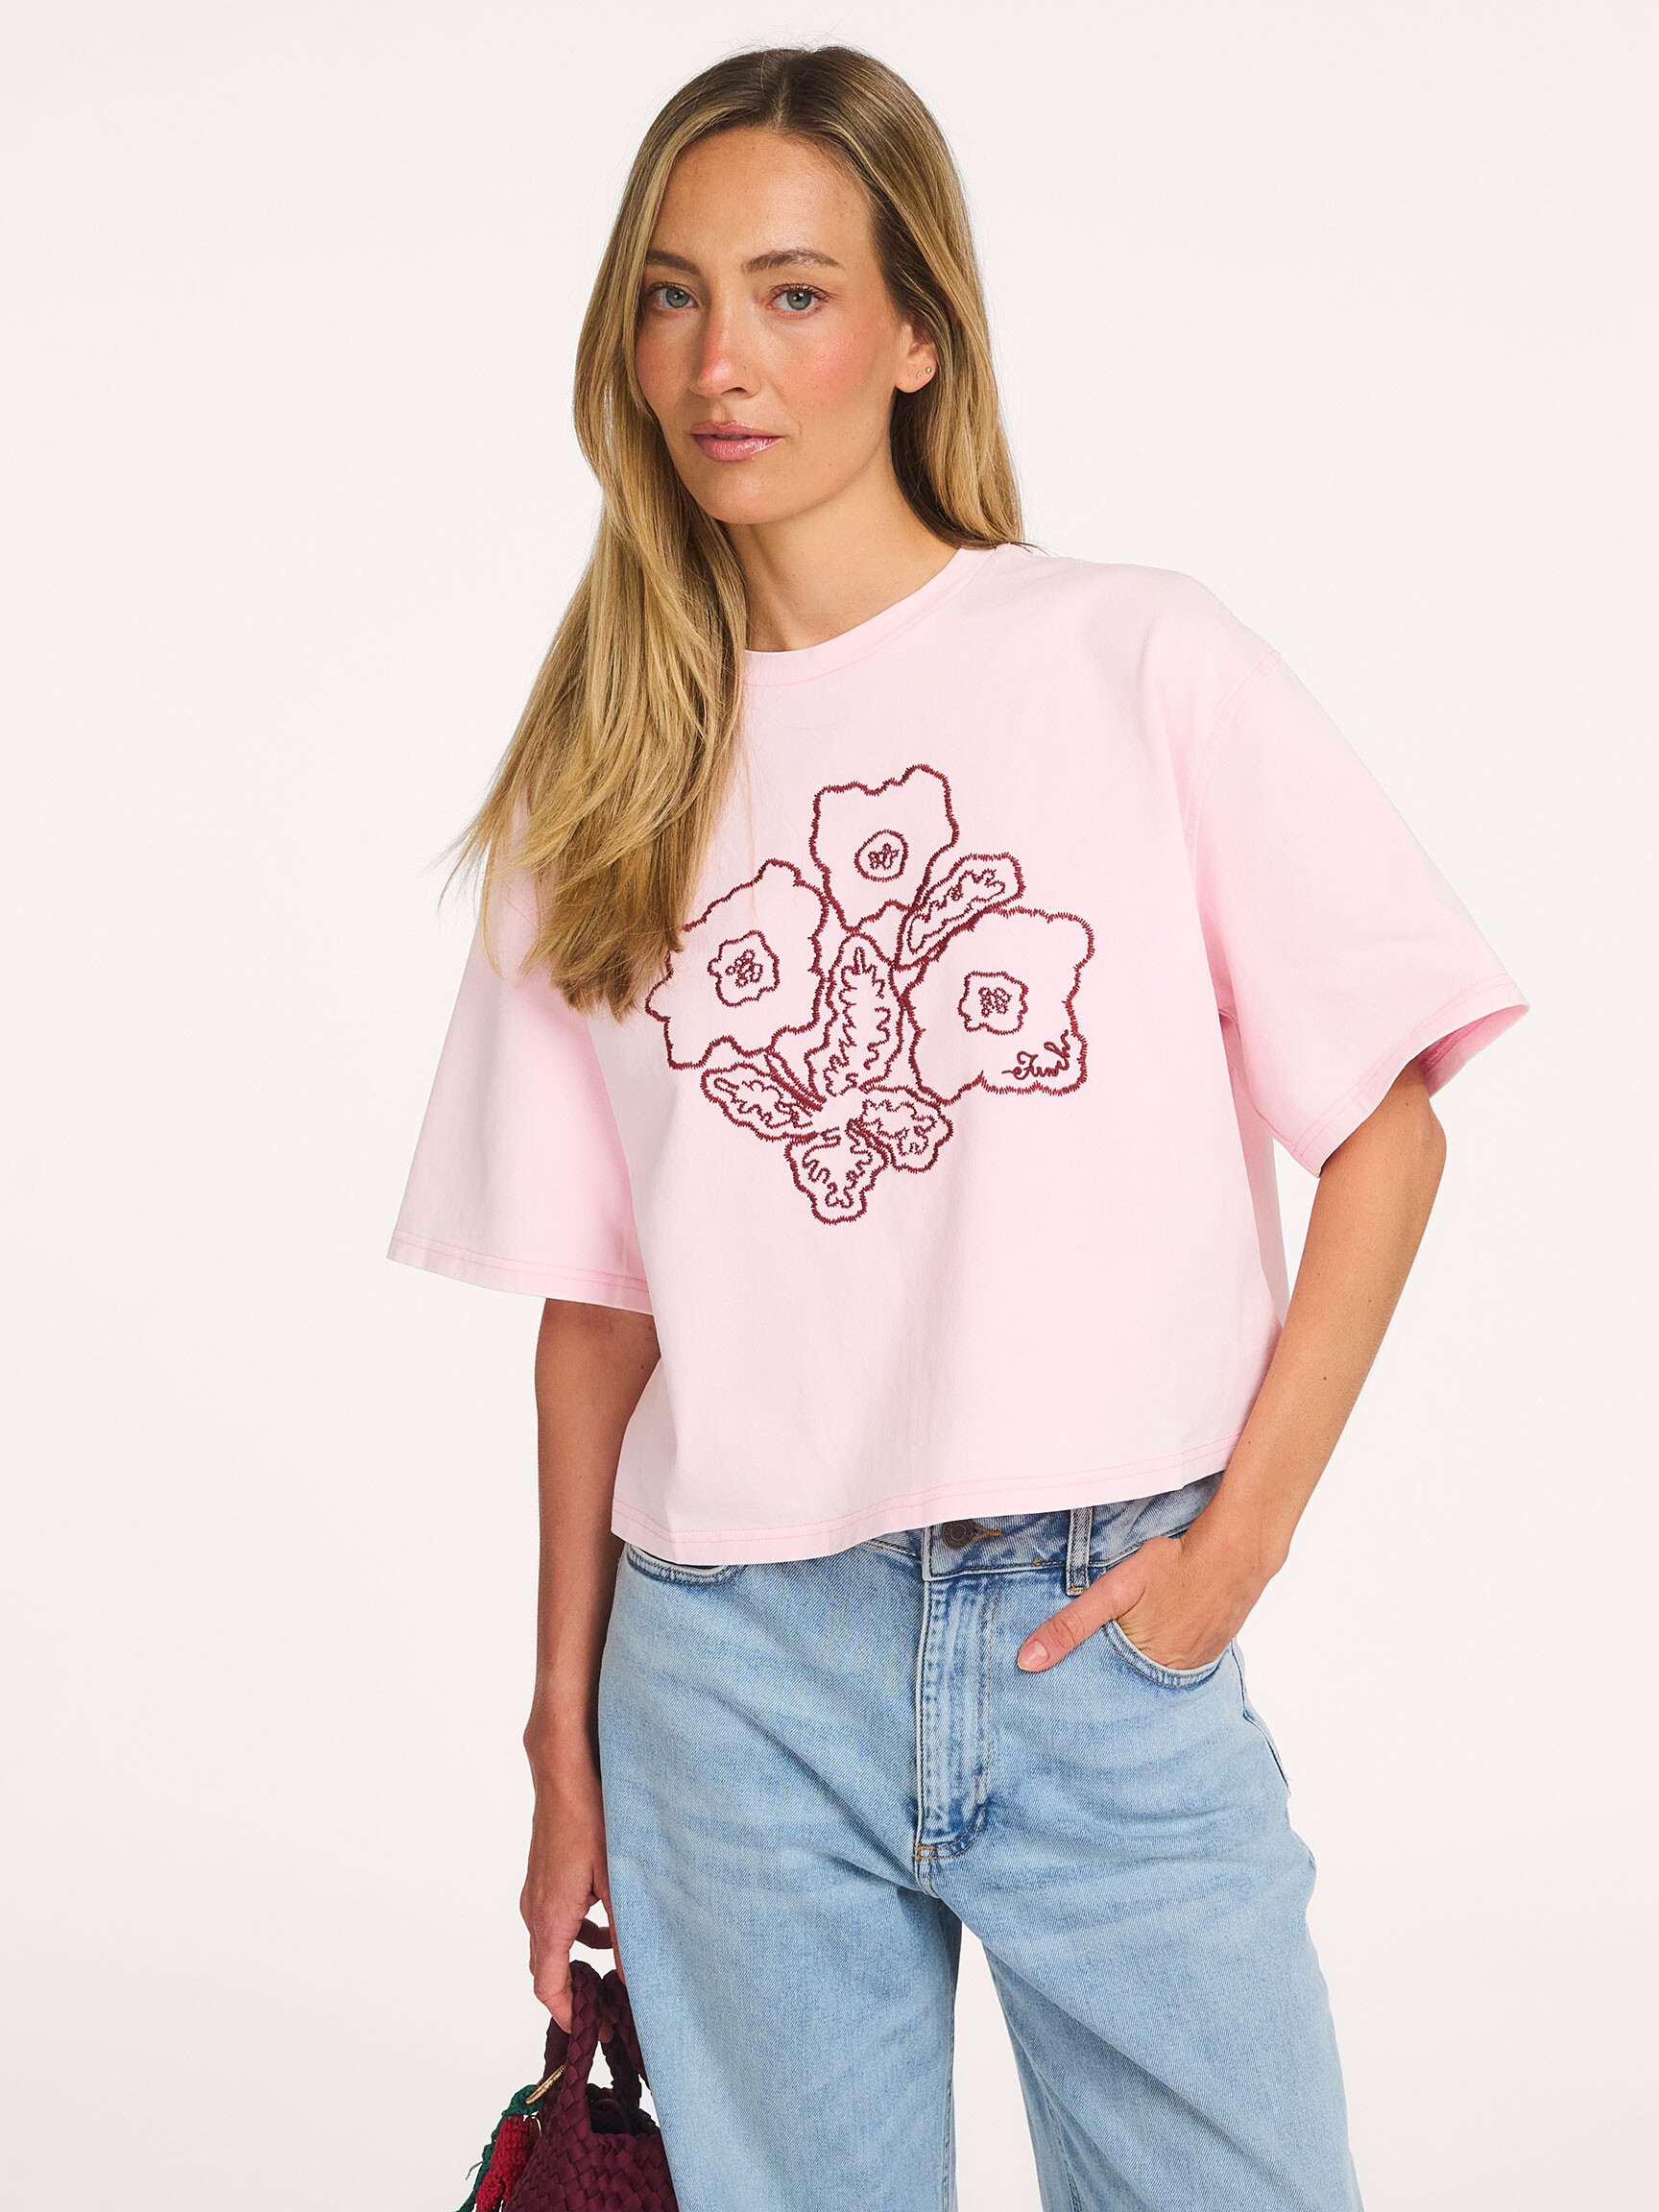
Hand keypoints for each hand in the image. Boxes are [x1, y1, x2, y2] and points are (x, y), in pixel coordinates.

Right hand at [520, 1757, 621, 2030]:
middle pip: (546, 1971)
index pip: (547, 1987)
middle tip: (609, 2009)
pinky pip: (554, 1922)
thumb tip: (635, 1980)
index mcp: (551, 1918)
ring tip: (613, 1971)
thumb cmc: (590, 1817)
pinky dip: (577, 1935)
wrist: (563, 1771)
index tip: (593, 2031)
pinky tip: (607, 1925)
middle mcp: (535, 1910)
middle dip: (575, 1995)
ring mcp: (535, 1892)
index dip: (569, 2016)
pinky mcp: (542, 1877)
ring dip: (577, 1963)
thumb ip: (627, 1935)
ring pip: (551, 1946)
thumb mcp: (619, 1879)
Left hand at [1015, 1516, 1269, 1674]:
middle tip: (1087, 1677)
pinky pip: (1178, 1663)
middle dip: (1109, 1683)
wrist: (1236, 1551)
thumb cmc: (1174, 1566)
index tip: (1063, 1696)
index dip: (1084, 1690)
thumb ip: (1071, 1626)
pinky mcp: (1210, 1650)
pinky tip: (1156, 1637)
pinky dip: (1162, 1655)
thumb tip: (1028, 1661)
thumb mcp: (1114, 1592)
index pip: (1104, 1694)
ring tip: (1122, 1655)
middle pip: (1130, 1687)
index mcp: (1146, 1669)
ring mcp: (1196, 1665)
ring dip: (1136, 1669)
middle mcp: (1173, 1676)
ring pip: (1154, 1675)